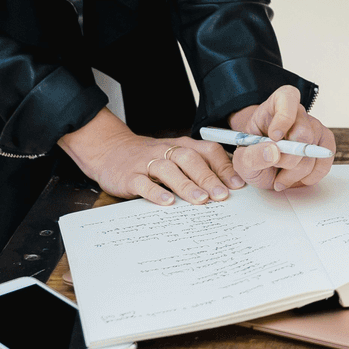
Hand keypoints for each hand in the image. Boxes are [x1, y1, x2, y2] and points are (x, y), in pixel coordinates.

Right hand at [58, 110, 241, 206]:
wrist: (111, 150)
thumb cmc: (151, 157)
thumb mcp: (176, 155)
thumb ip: (199, 166)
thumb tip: (229, 186)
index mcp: (182, 146)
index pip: (208, 151)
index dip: (224, 167)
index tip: (237, 185)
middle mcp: (166, 151)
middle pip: (190, 159)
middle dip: (208, 177)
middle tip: (222, 195)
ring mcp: (147, 162)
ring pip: (168, 170)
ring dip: (186, 185)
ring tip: (200, 200)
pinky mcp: (129, 176)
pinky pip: (143, 183)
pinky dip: (156, 192)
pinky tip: (167, 202)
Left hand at [225, 85, 334, 191]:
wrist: (263, 165)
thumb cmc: (253, 155)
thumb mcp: (241, 159)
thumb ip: (252, 156)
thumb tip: (274, 152)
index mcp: (275, 106)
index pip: (287, 98)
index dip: (284, 117)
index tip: (274, 137)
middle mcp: (298, 114)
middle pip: (303, 133)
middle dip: (288, 158)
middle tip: (274, 166)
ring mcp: (314, 128)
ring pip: (313, 153)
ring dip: (295, 173)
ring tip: (281, 177)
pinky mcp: (324, 145)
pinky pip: (324, 163)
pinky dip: (310, 177)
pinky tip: (297, 178)